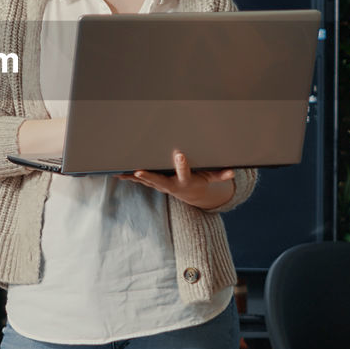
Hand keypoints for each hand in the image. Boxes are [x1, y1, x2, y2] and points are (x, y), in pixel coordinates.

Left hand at [119, 150, 235, 209]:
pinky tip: (116, 172)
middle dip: (149, 176)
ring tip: (120, 171)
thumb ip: (220, 174)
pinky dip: (127, 176)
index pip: (184, 172)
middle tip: (138, 171)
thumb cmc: (201, 180)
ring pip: (145, 181)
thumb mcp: (211, 177)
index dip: (182, 164)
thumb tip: (233, 172)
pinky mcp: (153, 184)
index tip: (180, 154)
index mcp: (185, 181)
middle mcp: (170, 185)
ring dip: (132, 177)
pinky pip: (138, 180)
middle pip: (158, 181)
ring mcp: (160, 186)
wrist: (191, 194)